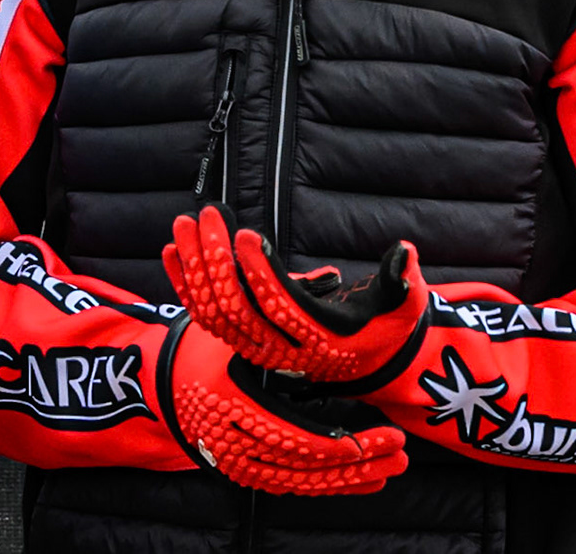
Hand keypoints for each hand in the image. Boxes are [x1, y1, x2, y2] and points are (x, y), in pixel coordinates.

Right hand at [161, 321, 407, 494]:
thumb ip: (283, 303)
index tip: (388, 438)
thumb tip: (333, 277)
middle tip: (398, 455)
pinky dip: (325, 486)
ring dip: (349, 480)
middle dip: (359, 465)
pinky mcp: (241, 474)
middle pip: (309, 469)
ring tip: (388, 469)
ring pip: (302, 483)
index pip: (300, 440)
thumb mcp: (235, 324)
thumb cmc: (200, 349)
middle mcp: (233, 444)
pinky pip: (289, 487)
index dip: (347, 446)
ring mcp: (235, 465)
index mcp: (234, 405)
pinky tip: (357, 480)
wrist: (158, 386)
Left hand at [164, 205, 428, 383]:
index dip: (260, 273)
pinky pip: (206, 315)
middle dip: (217, 259)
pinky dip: (185, 284)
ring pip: (215, 311)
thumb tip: (404, 252)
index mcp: (322, 338)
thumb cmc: (386, 324)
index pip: (281, 307)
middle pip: (238, 307)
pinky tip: (171, 251)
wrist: (366, 360)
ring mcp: (259, 348)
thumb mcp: (404, 305)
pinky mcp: (243, 341)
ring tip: (185, 223)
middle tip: (208, 215)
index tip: (246, 235)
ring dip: (195, 266)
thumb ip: (401, 280)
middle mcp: (285, 349)